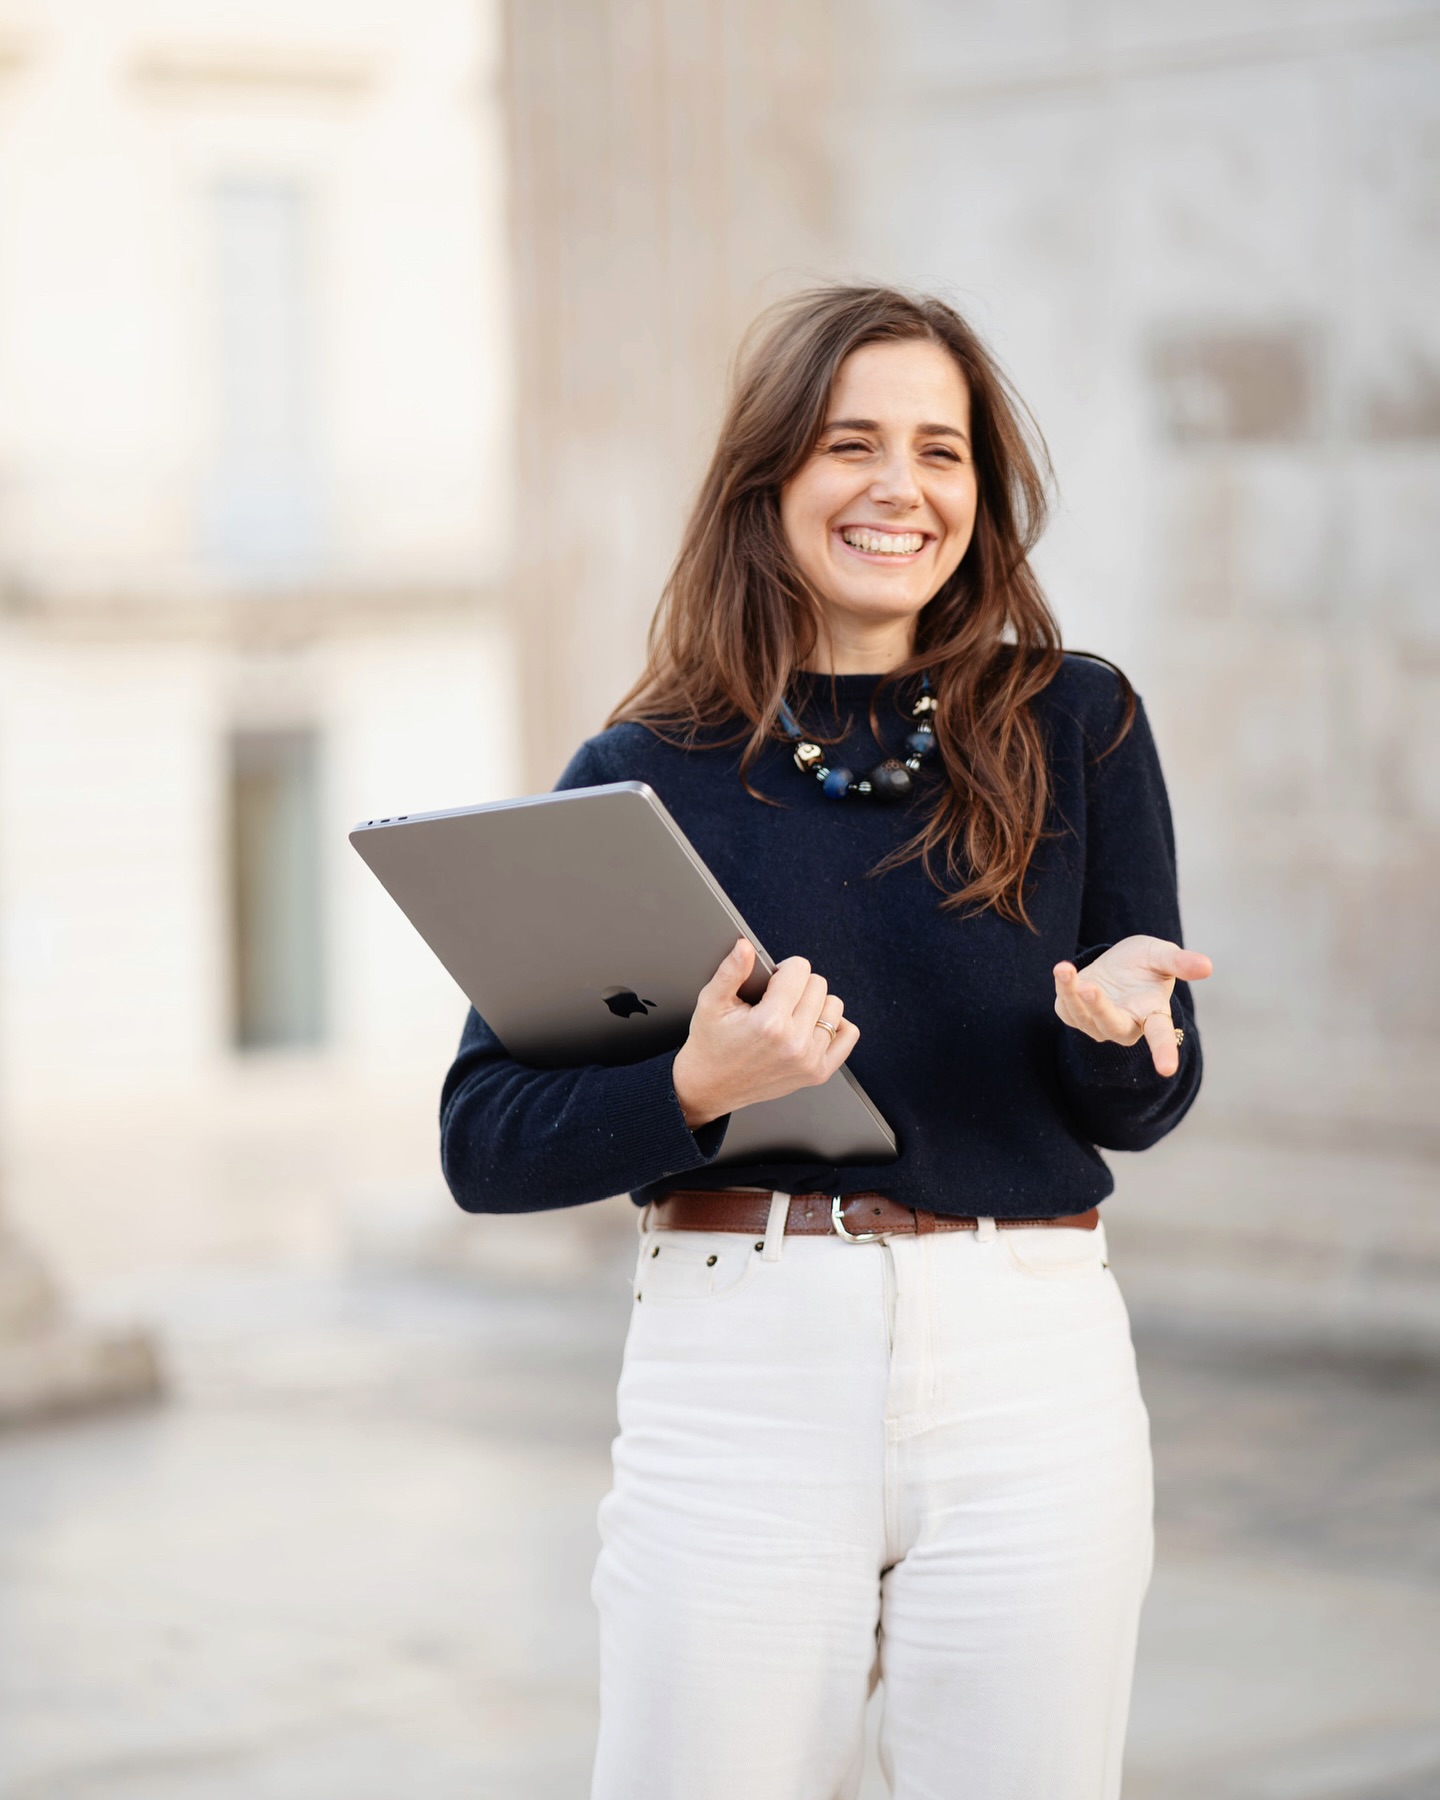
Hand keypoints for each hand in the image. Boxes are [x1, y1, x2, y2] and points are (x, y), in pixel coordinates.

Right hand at [672, 939, 860, 1128]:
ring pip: (834, 1006)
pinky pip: (848, 1035)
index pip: (799, 969)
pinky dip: (835, 1026)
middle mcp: (794, 1042)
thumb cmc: (711, 1045)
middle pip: (818, 985)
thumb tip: (745, 946)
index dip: (783, 969)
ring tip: (791, 1014)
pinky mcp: (818, 1072)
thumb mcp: (711, 1003)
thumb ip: (731, 971)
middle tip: (776, 1001)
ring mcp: (809, 1060)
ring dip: (815, 1004)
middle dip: (798, 985)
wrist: (710, 1087)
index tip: (771, 982)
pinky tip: (812, 1026)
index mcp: (770, 1022)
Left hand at [1053, 935, 1212, 1077]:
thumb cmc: (1144, 963)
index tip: (1167, 1069)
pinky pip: (1067, 1007)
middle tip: (1090, 988)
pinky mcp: (1075, 1015)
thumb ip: (1180, 963)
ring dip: (1074, 995)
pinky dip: (1063, 987)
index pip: (1161, 1036)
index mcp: (1153, 1015)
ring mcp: (1098, 1024)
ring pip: (1085, 1018)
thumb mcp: (1162, 956)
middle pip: (1114, 1027)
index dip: (1164, 1051)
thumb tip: (1208, 966)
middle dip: (1100, 1009)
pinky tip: (1063, 969)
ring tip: (1066, 970)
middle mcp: (1126, 1025)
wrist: (1115, 962)